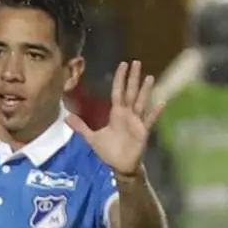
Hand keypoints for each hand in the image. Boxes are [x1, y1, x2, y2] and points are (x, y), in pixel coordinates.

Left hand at [66, 60, 164, 176]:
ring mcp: (136, 121)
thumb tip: (66, 118)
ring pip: (141, 102)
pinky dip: (155, 112)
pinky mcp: (143, 131)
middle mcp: (127, 114)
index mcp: (115, 113)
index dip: (119, 78)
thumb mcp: (92, 138)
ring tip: (150, 77)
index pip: (117, 91)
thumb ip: (81, 127)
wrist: (120, 165)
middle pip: (130, 92)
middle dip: (133, 78)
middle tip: (136, 62)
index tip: (123, 64)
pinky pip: (150, 119)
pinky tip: (162, 102)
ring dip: (145, 90)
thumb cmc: (109, 150)